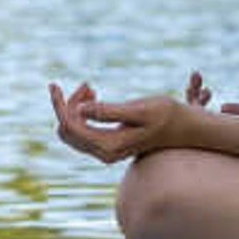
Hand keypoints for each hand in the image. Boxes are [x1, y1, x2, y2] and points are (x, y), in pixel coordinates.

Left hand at [49, 78, 192, 164]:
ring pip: (72, 129)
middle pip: (66, 129)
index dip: (58, 105)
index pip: (69, 126)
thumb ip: (109, 111)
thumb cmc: (167, 116)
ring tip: (91, 88)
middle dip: (68, 104)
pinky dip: (81, 112)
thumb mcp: (139, 110)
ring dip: (74, 107)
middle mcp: (104, 153)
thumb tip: (79, 111)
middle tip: (87, 85)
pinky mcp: (107, 145)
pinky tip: (93, 95)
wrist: (185, 128)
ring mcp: (105, 151)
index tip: (54, 85)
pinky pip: (81, 130)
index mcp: (109, 146)